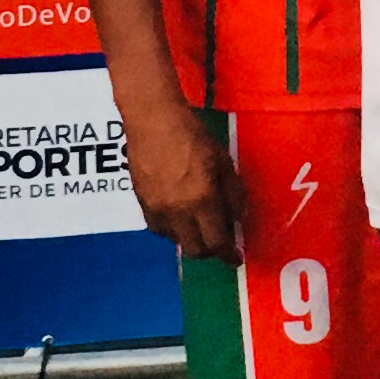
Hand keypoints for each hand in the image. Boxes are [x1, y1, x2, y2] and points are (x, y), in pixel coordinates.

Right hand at [125, 98, 246, 261]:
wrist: (153, 121)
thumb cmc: (193, 136)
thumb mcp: (223, 162)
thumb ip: (233, 194)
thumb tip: (238, 218)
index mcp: (201, 201)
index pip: (216, 242)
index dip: (228, 255)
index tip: (235, 258)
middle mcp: (177, 212)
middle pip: (194, 250)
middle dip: (210, 251)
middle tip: (219, 242)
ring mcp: (156, 210)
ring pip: (175, 241)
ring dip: (190, 239)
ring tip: (199, 224)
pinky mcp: (141, 203)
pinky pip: (159, 228)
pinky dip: (172, 229)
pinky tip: (179, 215)